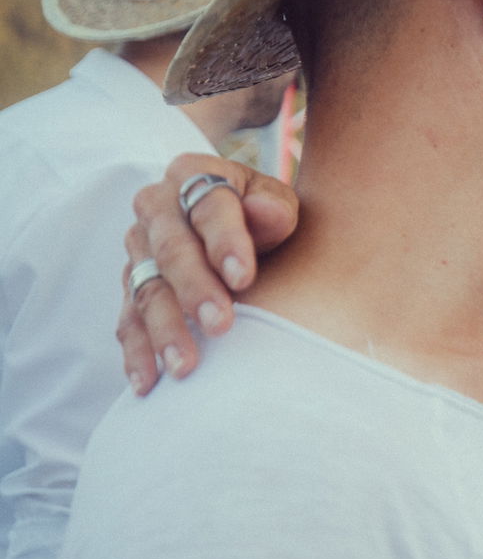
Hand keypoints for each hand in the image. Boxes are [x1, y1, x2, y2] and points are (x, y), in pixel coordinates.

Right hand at [120, 154, 297, 392]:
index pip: (208, 206)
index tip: (244, 279)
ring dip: (165, 329)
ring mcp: (138, 249)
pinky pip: (128, 321)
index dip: (226, 242)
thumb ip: (275, 208)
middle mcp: (156, 207)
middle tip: (221, 325)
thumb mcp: (278, 203)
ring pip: (146, 290)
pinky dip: (138, 353)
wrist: (244, 228)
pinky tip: (147, 384)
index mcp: (192, 173)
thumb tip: (267, 213)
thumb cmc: (266, 216)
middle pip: (172, 250)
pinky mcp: (132, 287)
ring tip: (186, 366)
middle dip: (195, 289)